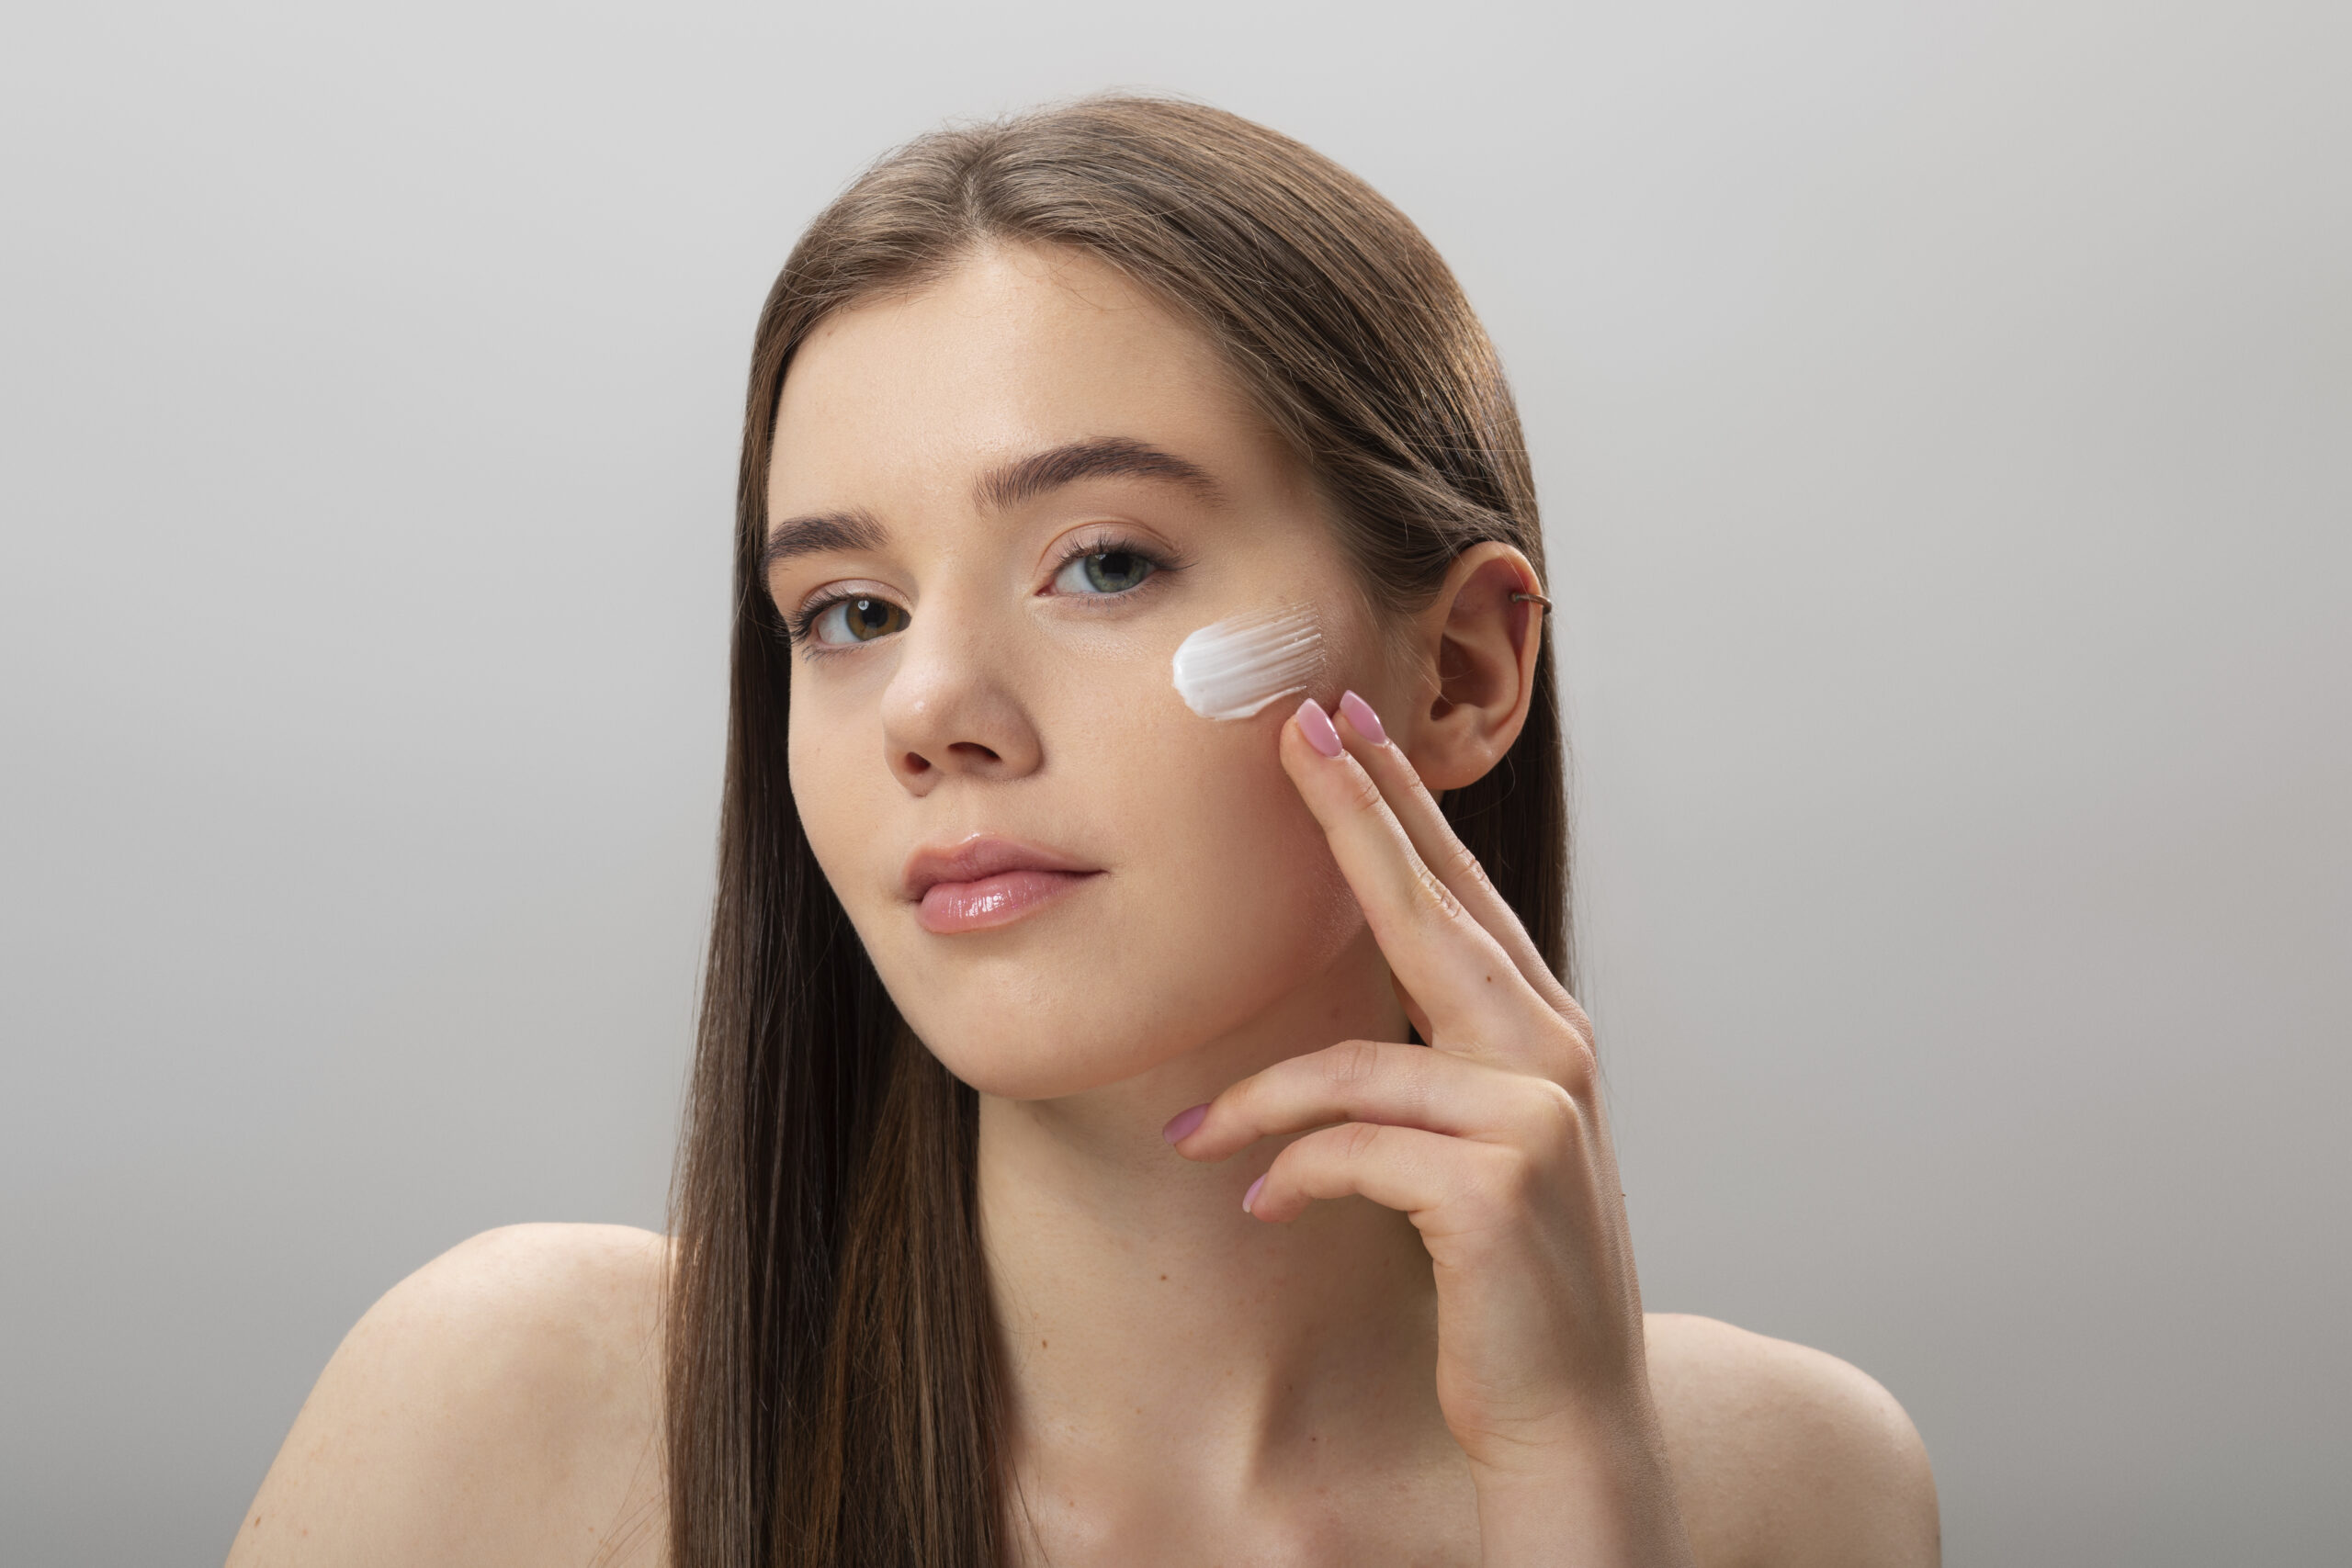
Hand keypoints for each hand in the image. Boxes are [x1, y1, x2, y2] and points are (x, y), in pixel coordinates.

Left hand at [1164, 691, 1694, 1566]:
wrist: (1570, 1417)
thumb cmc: (1509, 1282)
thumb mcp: (1479, 1150)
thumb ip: (1431, 1065)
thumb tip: (1338, 1017)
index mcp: (1543, 1034)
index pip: (1460, 896)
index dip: (1399, 806)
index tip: (1343, 727)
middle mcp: (1550, 1053)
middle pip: (1432, 911)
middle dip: (1355, 813)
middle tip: (1294, 731)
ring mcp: (1532, 1114)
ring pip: (1354, 1058)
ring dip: (1253, 1103)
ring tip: (1188, 1133)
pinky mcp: (1495, 1184)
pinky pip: (1346, 1148)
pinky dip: (1289, 1173)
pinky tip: (1261, 1206)